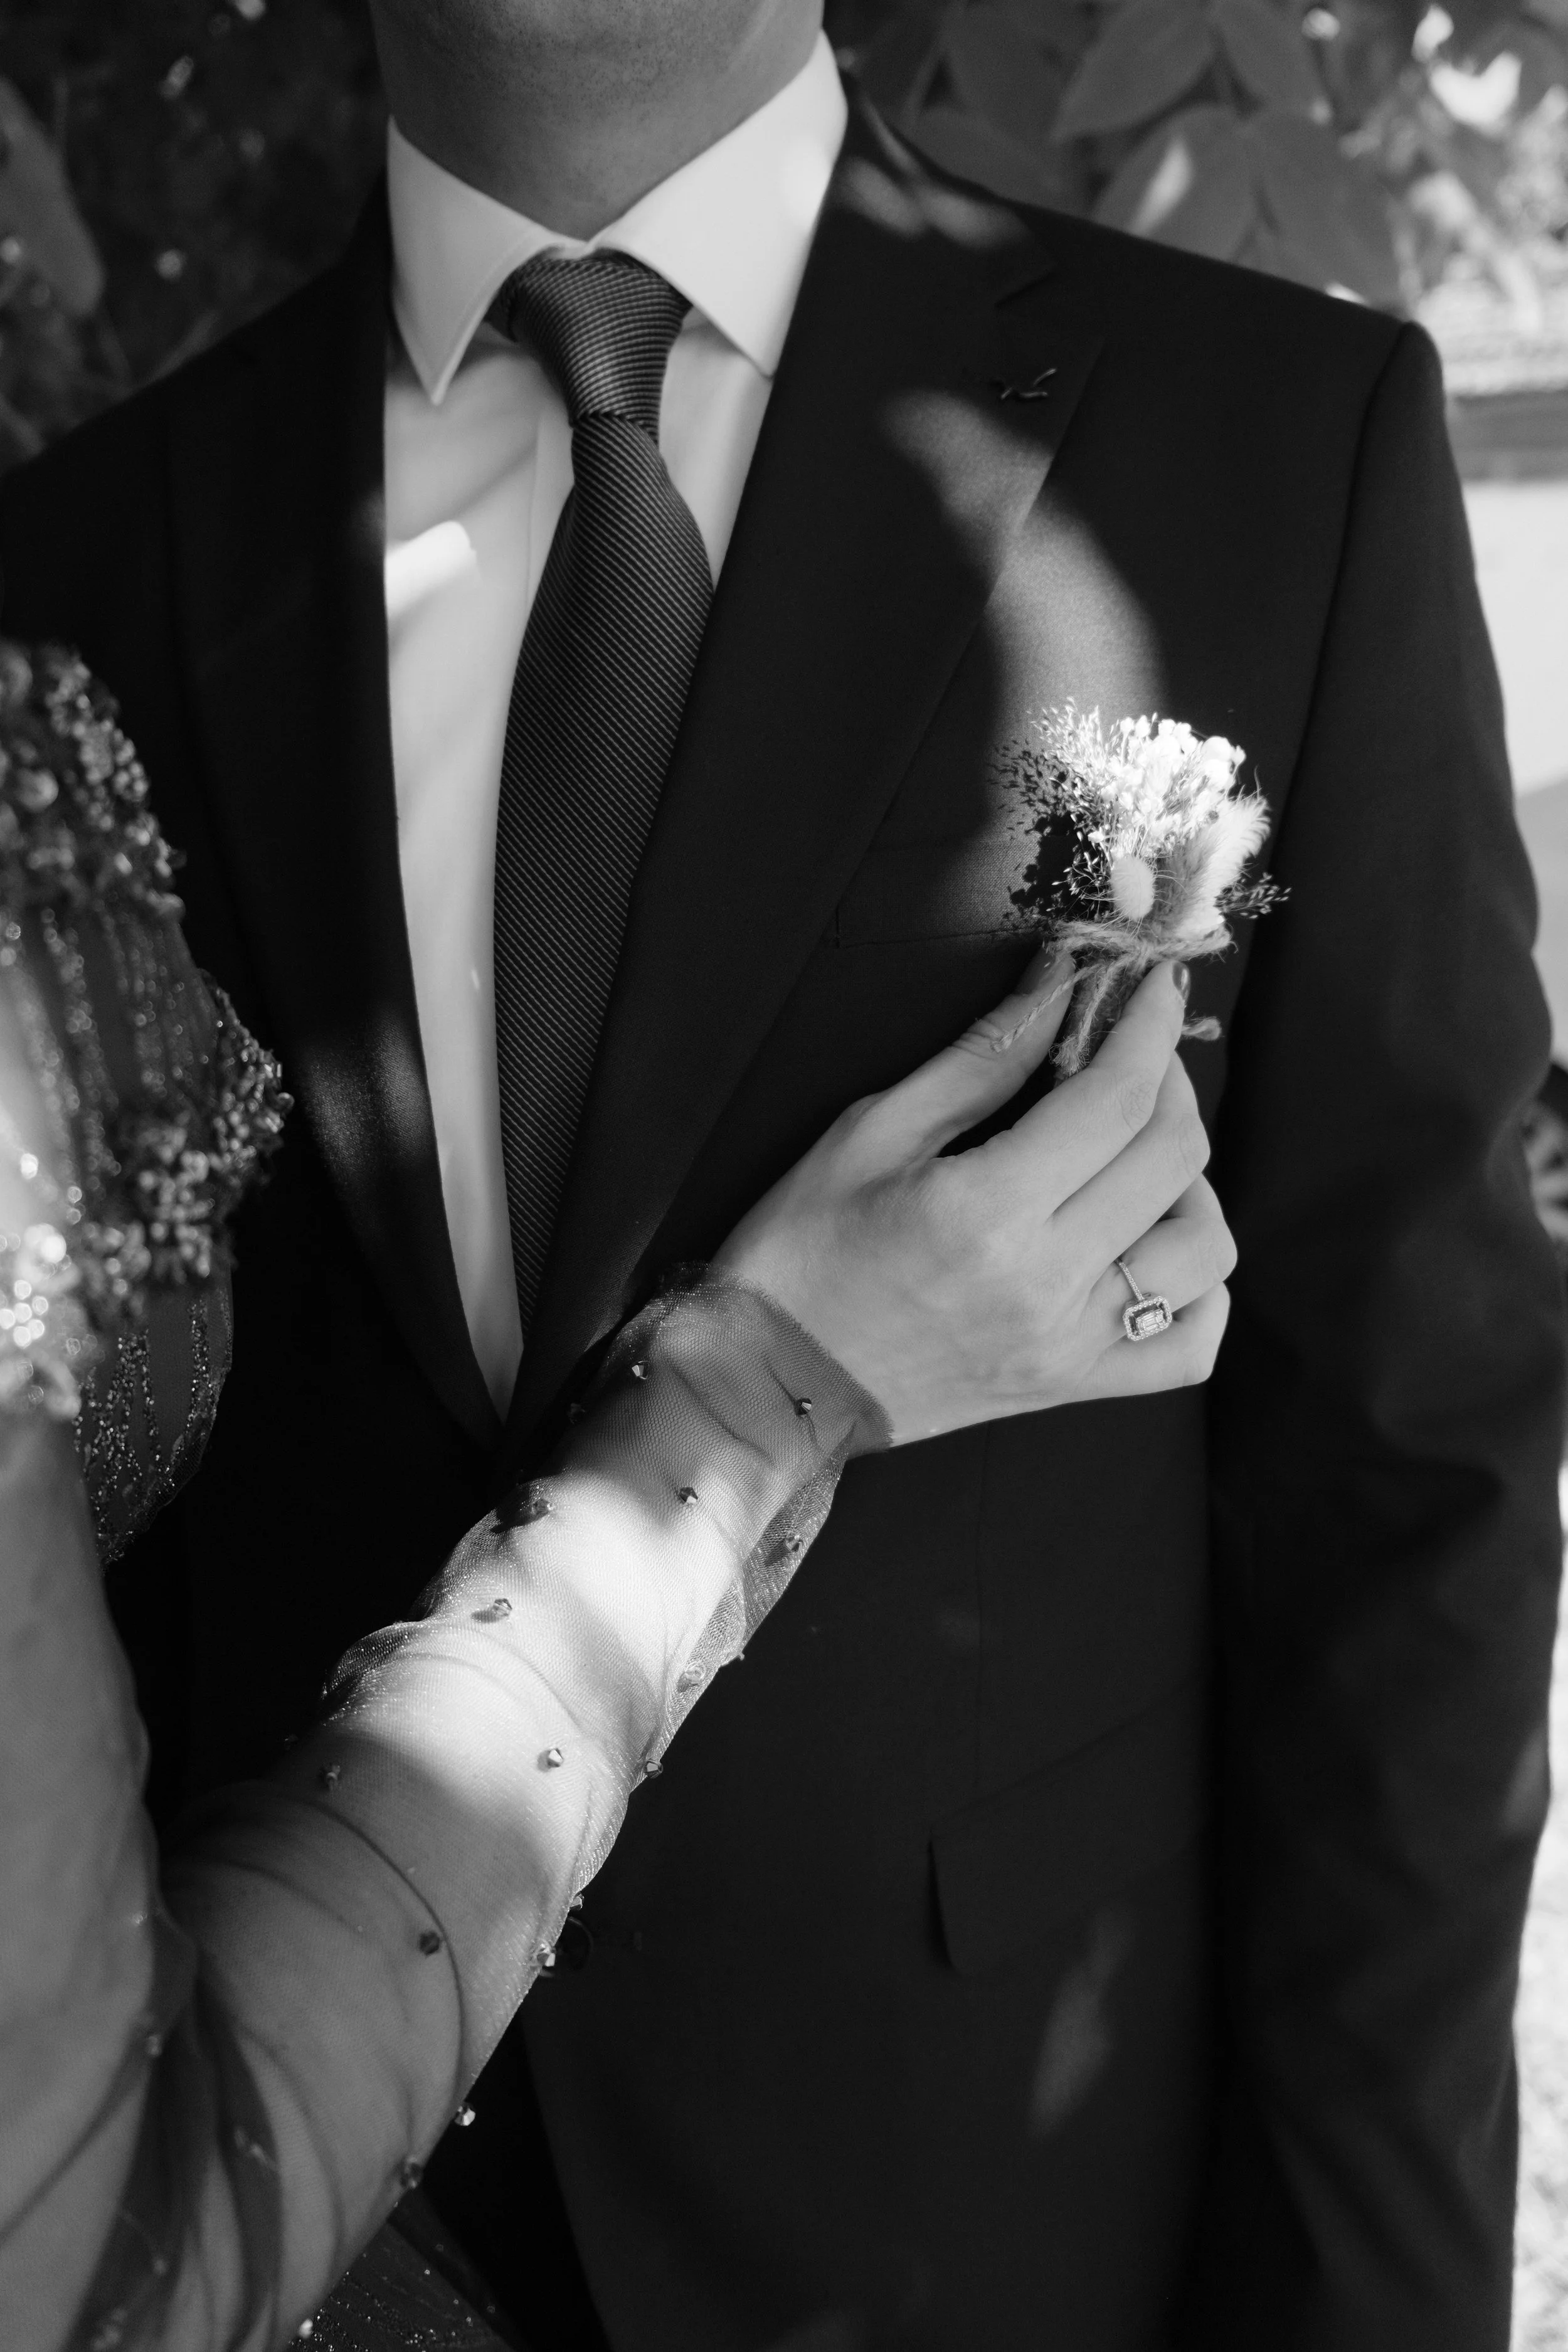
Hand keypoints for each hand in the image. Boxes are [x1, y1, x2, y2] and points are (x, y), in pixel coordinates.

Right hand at [713, 952, 1234, 1443]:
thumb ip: (980, 1058)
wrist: (770, 1384)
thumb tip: (1059, 980)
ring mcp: (1069, 1346)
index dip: (1149, 1028)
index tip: (1154, 986)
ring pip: (1205, 1251)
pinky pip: (1191, 1349)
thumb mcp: (870, 1132)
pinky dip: (1201, 1292)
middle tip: (1131, 1054)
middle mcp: (1045, 1284)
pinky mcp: (1073, 1386)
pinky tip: (1154, 1250)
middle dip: (1169, 1082)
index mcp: (986, 1211)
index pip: (1115, 1099)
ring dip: (1191, 1183)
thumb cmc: (802, 1250)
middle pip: (1173, 1159)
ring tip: (1139, 1156)